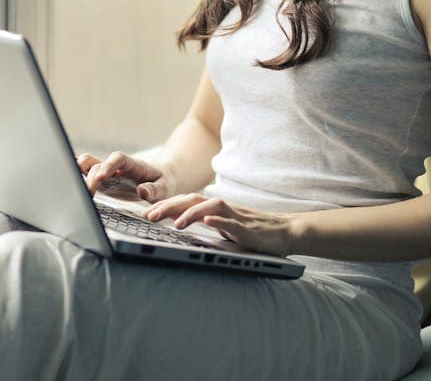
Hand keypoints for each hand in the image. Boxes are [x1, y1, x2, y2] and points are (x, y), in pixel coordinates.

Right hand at [77, 151, 173, 201]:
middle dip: (90, 177)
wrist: (159, 181)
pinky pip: (85, 173)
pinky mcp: (101, 180)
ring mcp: (107, 172)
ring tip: (78, 192)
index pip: (118, 159)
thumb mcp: (164, 188)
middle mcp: (116, 166)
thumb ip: (154, 190)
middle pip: (97, 163)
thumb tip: (142, 191)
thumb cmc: (162, 183)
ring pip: (86, 165)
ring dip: (79, 175)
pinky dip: (75, 174)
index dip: (108, 166)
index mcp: (132, 164)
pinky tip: (67, 183)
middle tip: (88, 194)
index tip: (101, 177)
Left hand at [141, 193, 294, 255]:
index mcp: (214, 208)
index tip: (145, 212)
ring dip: (190, 213)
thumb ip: (206, 223)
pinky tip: (207, 222)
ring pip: (209, 207)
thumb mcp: (223, 227)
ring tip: (175, 224)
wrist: (284, 231)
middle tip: (148, 217)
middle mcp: (222, 207)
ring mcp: (235, 215)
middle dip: (168, 207)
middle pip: (191, 200)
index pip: (185, 202)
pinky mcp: (247, 227)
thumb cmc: (252, 231)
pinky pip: (231, 222)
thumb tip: (180, 224)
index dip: (164, 205)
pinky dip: (219, 221)